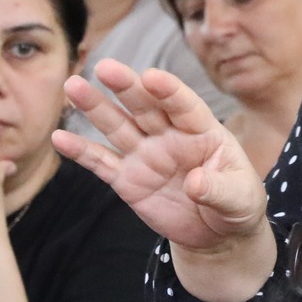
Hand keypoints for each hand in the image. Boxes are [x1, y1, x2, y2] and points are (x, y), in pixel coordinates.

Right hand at [54, 61, 268, 254]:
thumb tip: (196, 183)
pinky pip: (101, 163)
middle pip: (145, 107)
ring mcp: (146, 155)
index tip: (151, 76)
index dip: (168, 90)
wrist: (217, 234)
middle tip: (104, 67)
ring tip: (73, 87)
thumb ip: (220, 189)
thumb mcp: (241, 199)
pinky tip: (60, 138)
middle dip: (126, 86)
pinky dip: (81, 152)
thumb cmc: (236, 204)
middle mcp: (169, 135)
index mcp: (202, 130)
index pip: (184, 105)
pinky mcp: (127, 179)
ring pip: (117, 126)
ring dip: (95, 107)